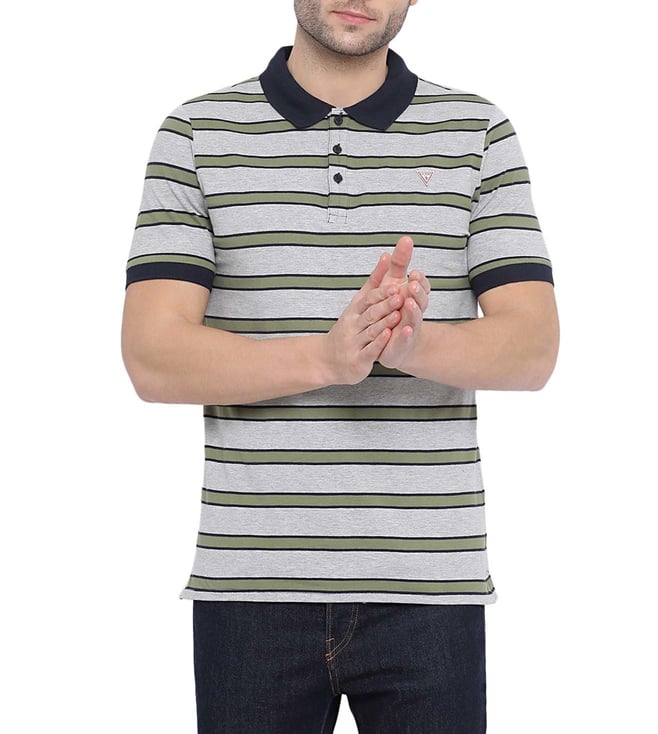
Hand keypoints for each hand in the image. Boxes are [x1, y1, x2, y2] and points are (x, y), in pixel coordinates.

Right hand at [323, 253, 404, 384]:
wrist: (327, 359)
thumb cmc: (348, 329)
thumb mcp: (359, 302)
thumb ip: (375, 281)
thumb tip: (386, 255)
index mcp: (355, 310)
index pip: (368, 299)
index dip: (381, 293)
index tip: (396, 285)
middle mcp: (353, 325)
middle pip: (370, 313)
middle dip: (384, 305)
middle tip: (400, 295)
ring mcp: (354, 342)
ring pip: (370, 331)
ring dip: (384, 322)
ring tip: (398, 315)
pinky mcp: (358, 359)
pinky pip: (369, 350)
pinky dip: (378, 343)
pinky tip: (387, 336)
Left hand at [377, 236, 430, 368]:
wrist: (389, 342)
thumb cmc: (391, 308)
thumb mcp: (391, 282)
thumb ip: (399, 262)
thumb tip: (405, 238)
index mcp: (413, 296)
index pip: (421, 286)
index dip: (419, 280)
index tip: (414, 272)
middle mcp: (415, 311)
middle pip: (420, 300)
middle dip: (417, 292)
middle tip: (413, 284)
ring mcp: (410, 327)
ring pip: (415, 317)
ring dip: (414, 310)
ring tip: (409, 302)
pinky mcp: (402, 343)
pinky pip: (407, 338)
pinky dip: (408, 334)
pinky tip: (407, 329)